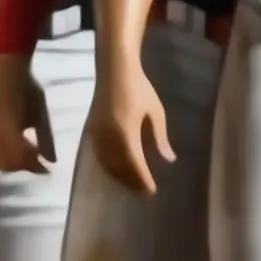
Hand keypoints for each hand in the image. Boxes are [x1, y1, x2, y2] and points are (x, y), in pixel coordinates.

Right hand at [0, 54, 56, 172]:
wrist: (6, 71)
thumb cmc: (27, 89)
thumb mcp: (40, 114)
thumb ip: (45, 139)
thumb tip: (51, 161)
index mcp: (11, 133)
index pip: (23, 159)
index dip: (36, 167)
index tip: (47, 170)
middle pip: (8, 163)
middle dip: (24, 166)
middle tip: (38, 164)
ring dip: (12, 163)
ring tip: (26, 158)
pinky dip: (0, 157)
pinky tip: (11, 152)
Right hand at [84, 63, 173, 193]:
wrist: (114, 69)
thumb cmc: (139, 88)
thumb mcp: (155, 111)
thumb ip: (160, 137)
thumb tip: (169, 160)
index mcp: (126, 132)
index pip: (135, 164)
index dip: (143, 180)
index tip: (152, 191)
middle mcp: (108, 137)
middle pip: (119, 168)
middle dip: (132, 182)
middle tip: (144, 191)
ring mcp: (97, 134)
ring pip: (107, 164)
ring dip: (119, 176)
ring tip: (132, 184)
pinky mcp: (91, 129)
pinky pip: (98, 155)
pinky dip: (108, 166)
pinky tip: (117, 170)